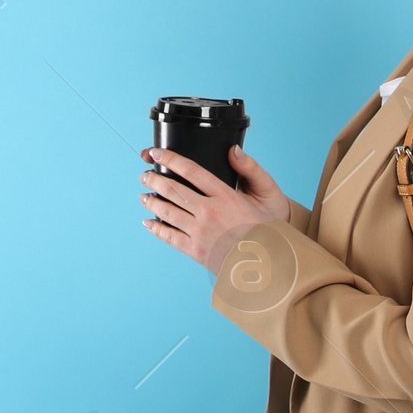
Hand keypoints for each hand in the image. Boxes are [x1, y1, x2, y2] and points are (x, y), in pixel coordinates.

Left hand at [140, 144, 290, 273]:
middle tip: (145, 175)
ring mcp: (200, 232)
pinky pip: (170, 236)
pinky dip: (156, 228)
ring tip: (144, 196)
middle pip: (173, 190)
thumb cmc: (266, 229)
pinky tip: (149, 222)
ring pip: (167, 212)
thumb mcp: (266, 194)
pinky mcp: (196, 250)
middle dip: (155, 180)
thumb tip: (233, 150)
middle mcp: (209, 212)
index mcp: (225, 196)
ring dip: (152, 202)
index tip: (157, 153)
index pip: (191, 171)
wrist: (268, 263)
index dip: (170, 159)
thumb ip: (250, 169)